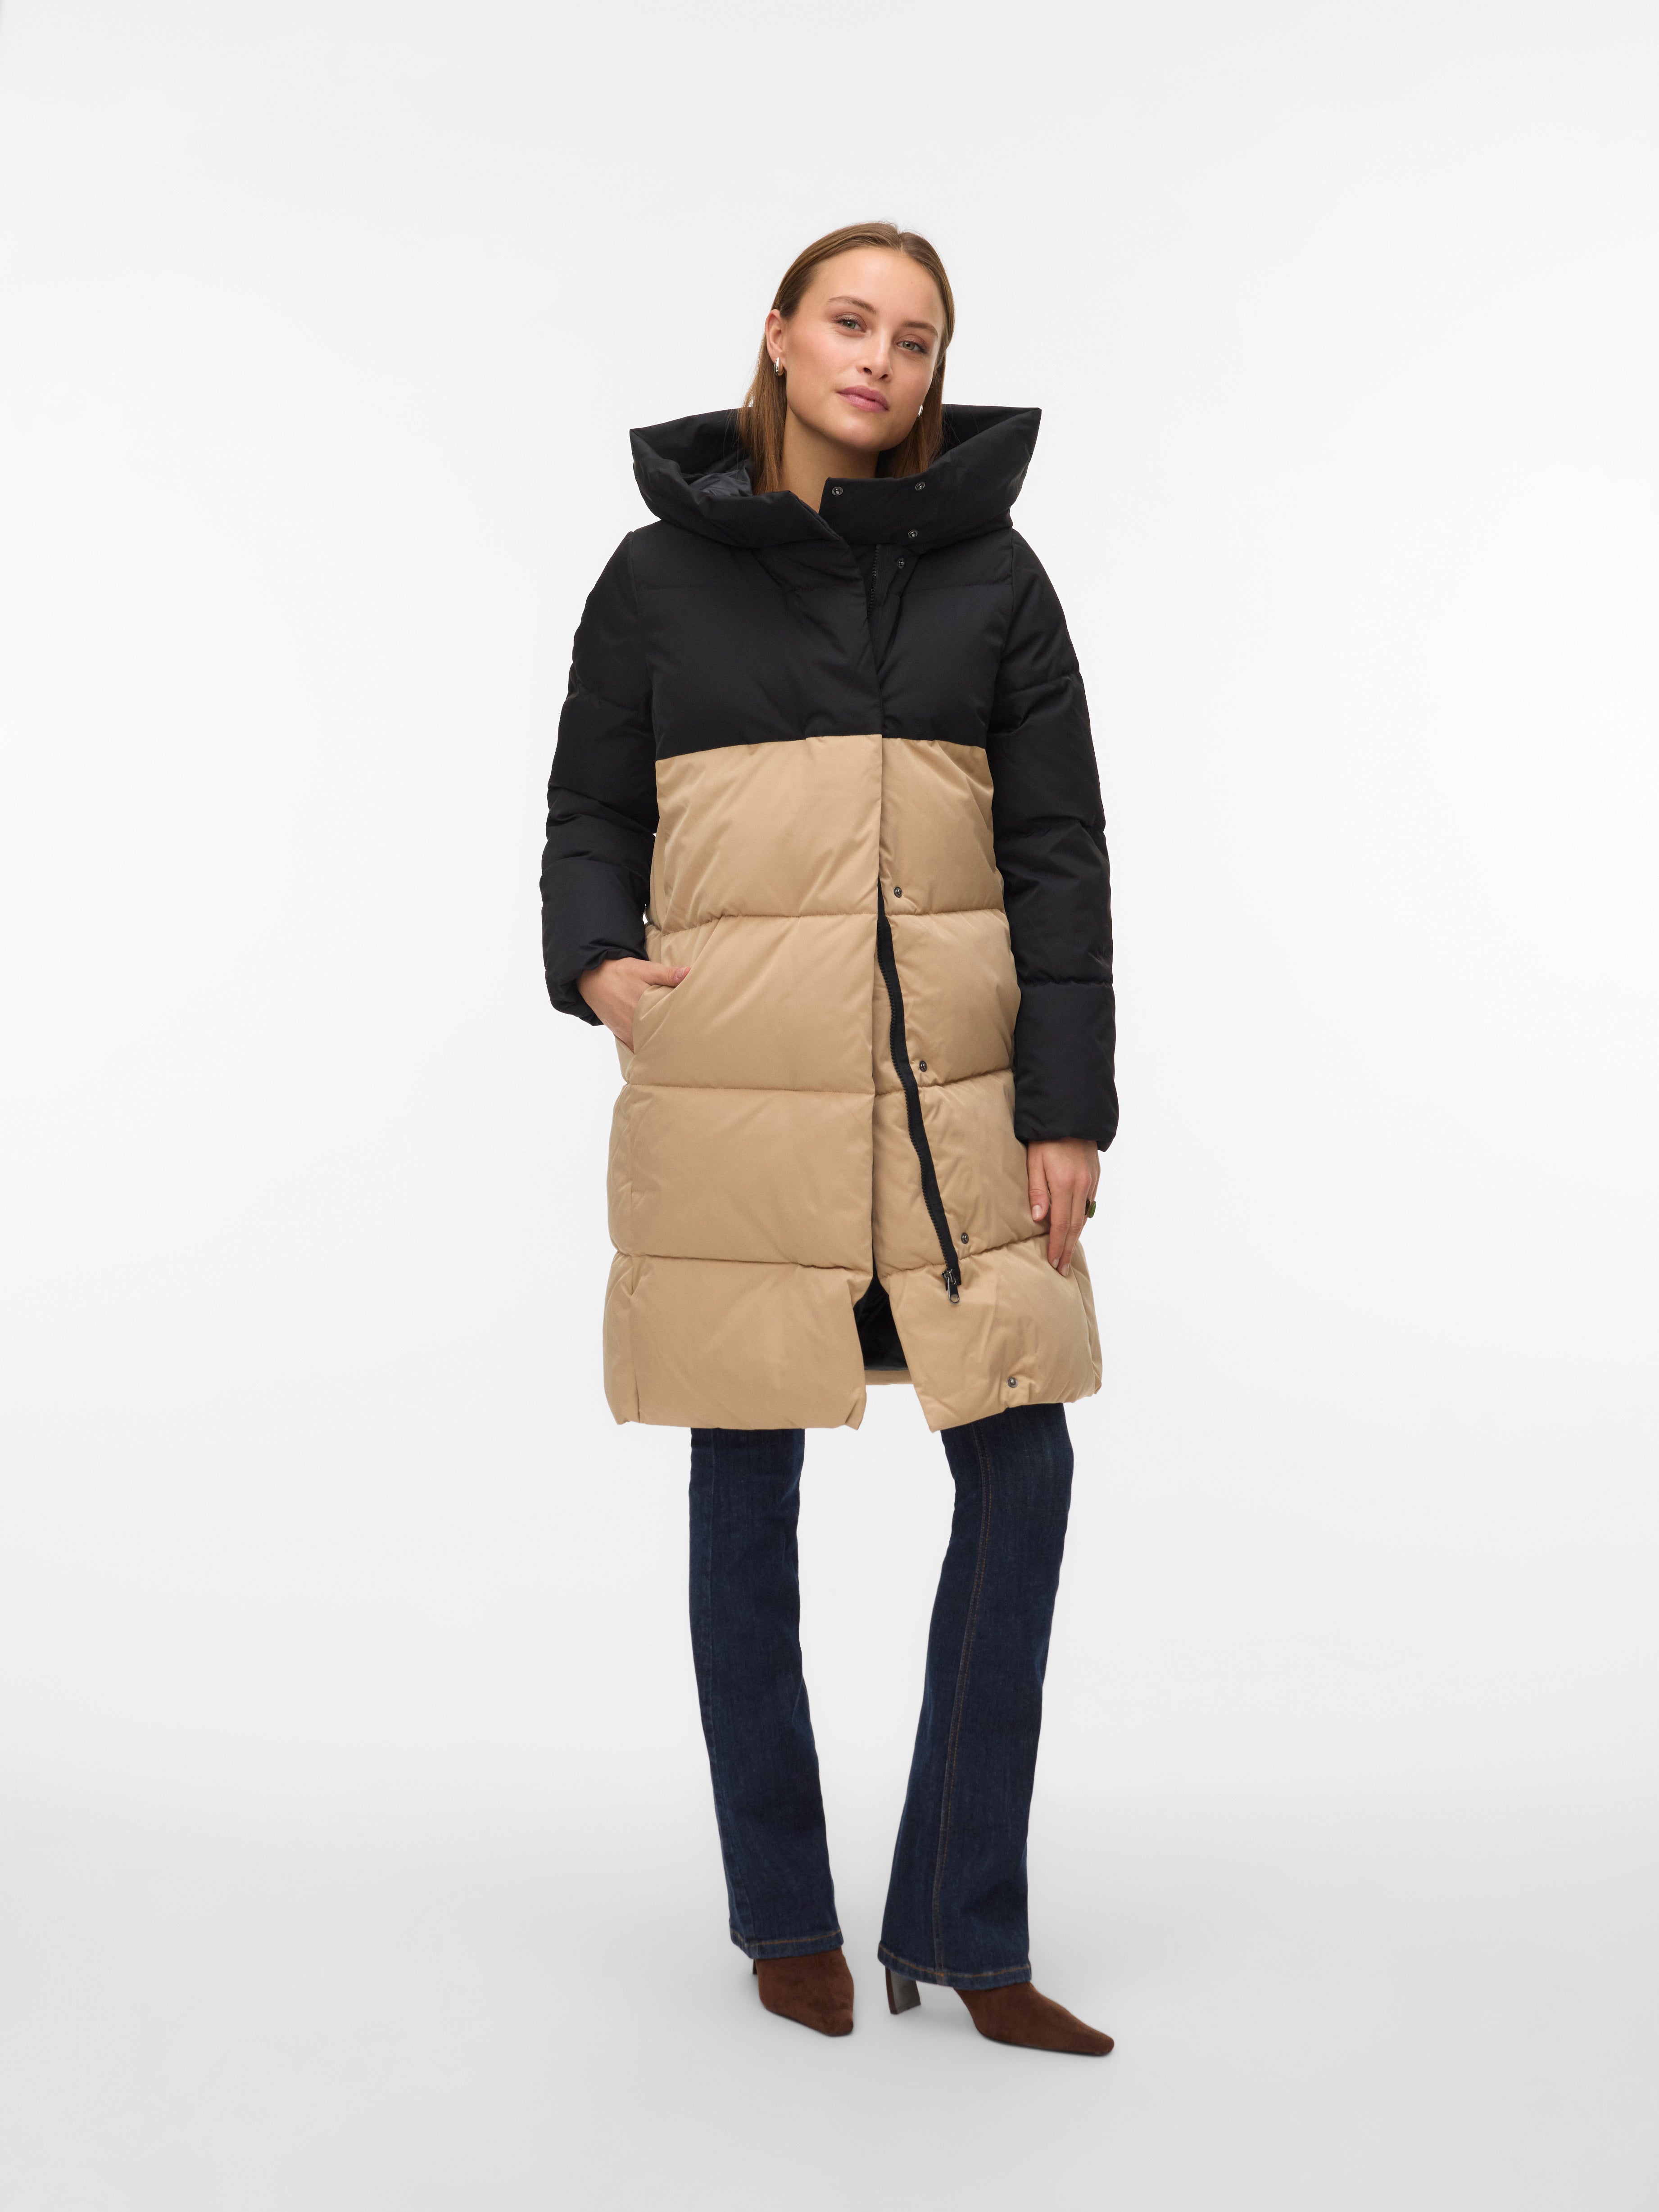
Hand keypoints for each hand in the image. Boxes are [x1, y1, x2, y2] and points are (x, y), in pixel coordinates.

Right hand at [577, 956, 689, 1049]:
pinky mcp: (621, 1036)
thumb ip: (667, 974)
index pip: (670, 1023)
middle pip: (661, 1038)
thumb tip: (689, 973)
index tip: (696, 1031)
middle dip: (675, 1041)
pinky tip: (658, 1048)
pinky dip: (647, 1049)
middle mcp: (636, 1023)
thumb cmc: (619, 972)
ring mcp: (628, 1032)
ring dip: (661, 1047)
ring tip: (677, 1047)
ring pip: (649, 1046)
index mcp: (645, 1007)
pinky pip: (637, 1048)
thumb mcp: (644, 969)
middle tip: (690, 1042)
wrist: (592, 979)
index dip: (684, 1029)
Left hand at [1026, 1138, 1099, 1275]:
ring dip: (1075, 1238)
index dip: (1057, 1246)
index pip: (1060, 1224)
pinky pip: (1088, 1205)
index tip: (1054, 1263)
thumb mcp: (1034, 1161)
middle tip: (1063, 1269)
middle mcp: (1081, 1186)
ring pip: (1083, 1217)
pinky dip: (1081, 1221)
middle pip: (1075, 1226)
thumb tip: (1039, 1218)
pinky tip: (1075, 1229)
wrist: (1070, 1115)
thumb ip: (1037, 1190)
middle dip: (1068, 1249)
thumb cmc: (1046, 1137)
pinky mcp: (1094, 1177)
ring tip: (1068, 1255)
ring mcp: (1090, 1182)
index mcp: (1064, 1184)